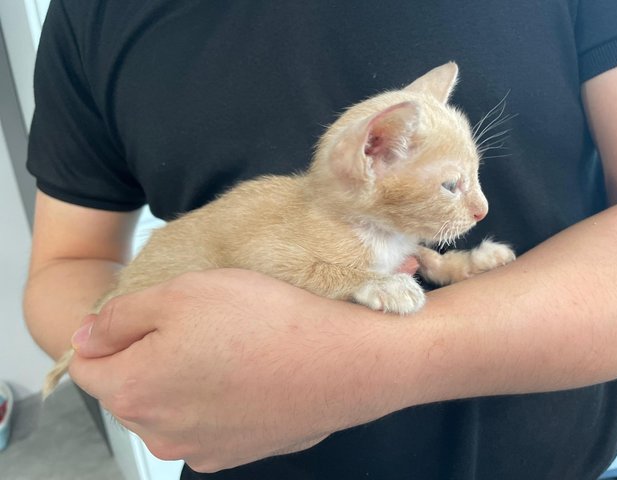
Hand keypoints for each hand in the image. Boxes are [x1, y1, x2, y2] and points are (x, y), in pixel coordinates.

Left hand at [69, 269, 409, 471]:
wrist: (342, 363)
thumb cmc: (263, 319)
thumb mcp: (181, 293)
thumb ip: (118, 317)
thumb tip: (86, 338)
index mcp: (134, 391)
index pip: (87, 365)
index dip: (110, 332)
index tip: (152, 313)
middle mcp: (159, 433)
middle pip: (131, 388)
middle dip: (150, 355)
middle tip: (200, 323)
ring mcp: (201, 450)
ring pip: (171, 406)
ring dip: (185, 378)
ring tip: (230, 347)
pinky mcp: (238, 453)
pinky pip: (208, 422)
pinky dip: (217, 400)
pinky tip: (250, 375)